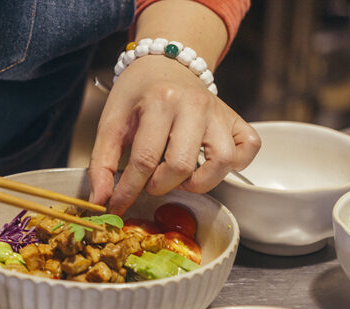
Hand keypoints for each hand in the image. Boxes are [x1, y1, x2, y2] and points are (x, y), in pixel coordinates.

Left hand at [88, 56, 260, 214]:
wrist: (165, 62)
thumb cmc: (137, 94)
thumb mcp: (111, 122)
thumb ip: (102, 163)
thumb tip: (100, 200)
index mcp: (159, 101)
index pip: (144, 160)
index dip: (128, 191)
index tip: (117, 206)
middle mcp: (194, 105)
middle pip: (182, 165)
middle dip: (161, 186)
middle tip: (150, 182)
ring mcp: (219, 112)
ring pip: (221, 161)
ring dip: (198, 182)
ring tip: (180, 177)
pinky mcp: (236, 119)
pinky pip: (248, 149)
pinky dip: (234, 164)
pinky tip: (210, 164)